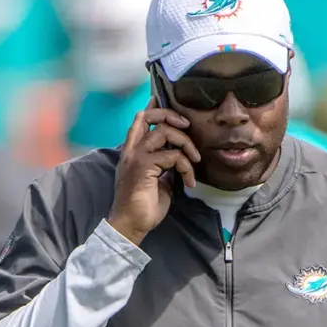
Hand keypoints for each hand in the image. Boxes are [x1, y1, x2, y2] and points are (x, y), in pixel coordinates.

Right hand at [109, 97, 199, 245]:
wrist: (131, 225)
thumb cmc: (144, 206)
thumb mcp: (158, 180)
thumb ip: (164, 163)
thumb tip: (179, 155)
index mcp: (133, 152)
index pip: (141, 120)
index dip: (154, 107)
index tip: (165, 101)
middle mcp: (131, 150)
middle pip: (149, 116)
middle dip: (172, 116)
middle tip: (188, 126)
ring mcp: (136, 157)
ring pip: (165, 132)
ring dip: (186, 144)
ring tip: (195, 161)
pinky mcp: (144, 166)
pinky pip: (173, 155)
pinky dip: (186, 167)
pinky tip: (189, 182)